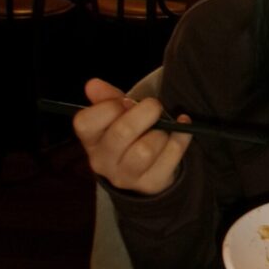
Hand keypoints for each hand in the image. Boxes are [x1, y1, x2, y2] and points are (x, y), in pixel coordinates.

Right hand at [73, 78, 192, 194]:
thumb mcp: (115, 117)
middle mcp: (102, 161)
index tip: (124, 103)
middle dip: (144, 112)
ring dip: (161, 132)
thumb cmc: (128, 137)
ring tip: (163, 128)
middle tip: (154, 106)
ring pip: (146, 150)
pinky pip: (171, 155)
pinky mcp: (151, 184)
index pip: (86, 122)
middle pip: (122, 132)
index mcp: (90, 140)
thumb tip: (93, 84)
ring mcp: (126, 176)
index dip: (109, 106)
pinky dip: (181, 137)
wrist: (144, 173)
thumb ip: (107, 98)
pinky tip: (182, 128)